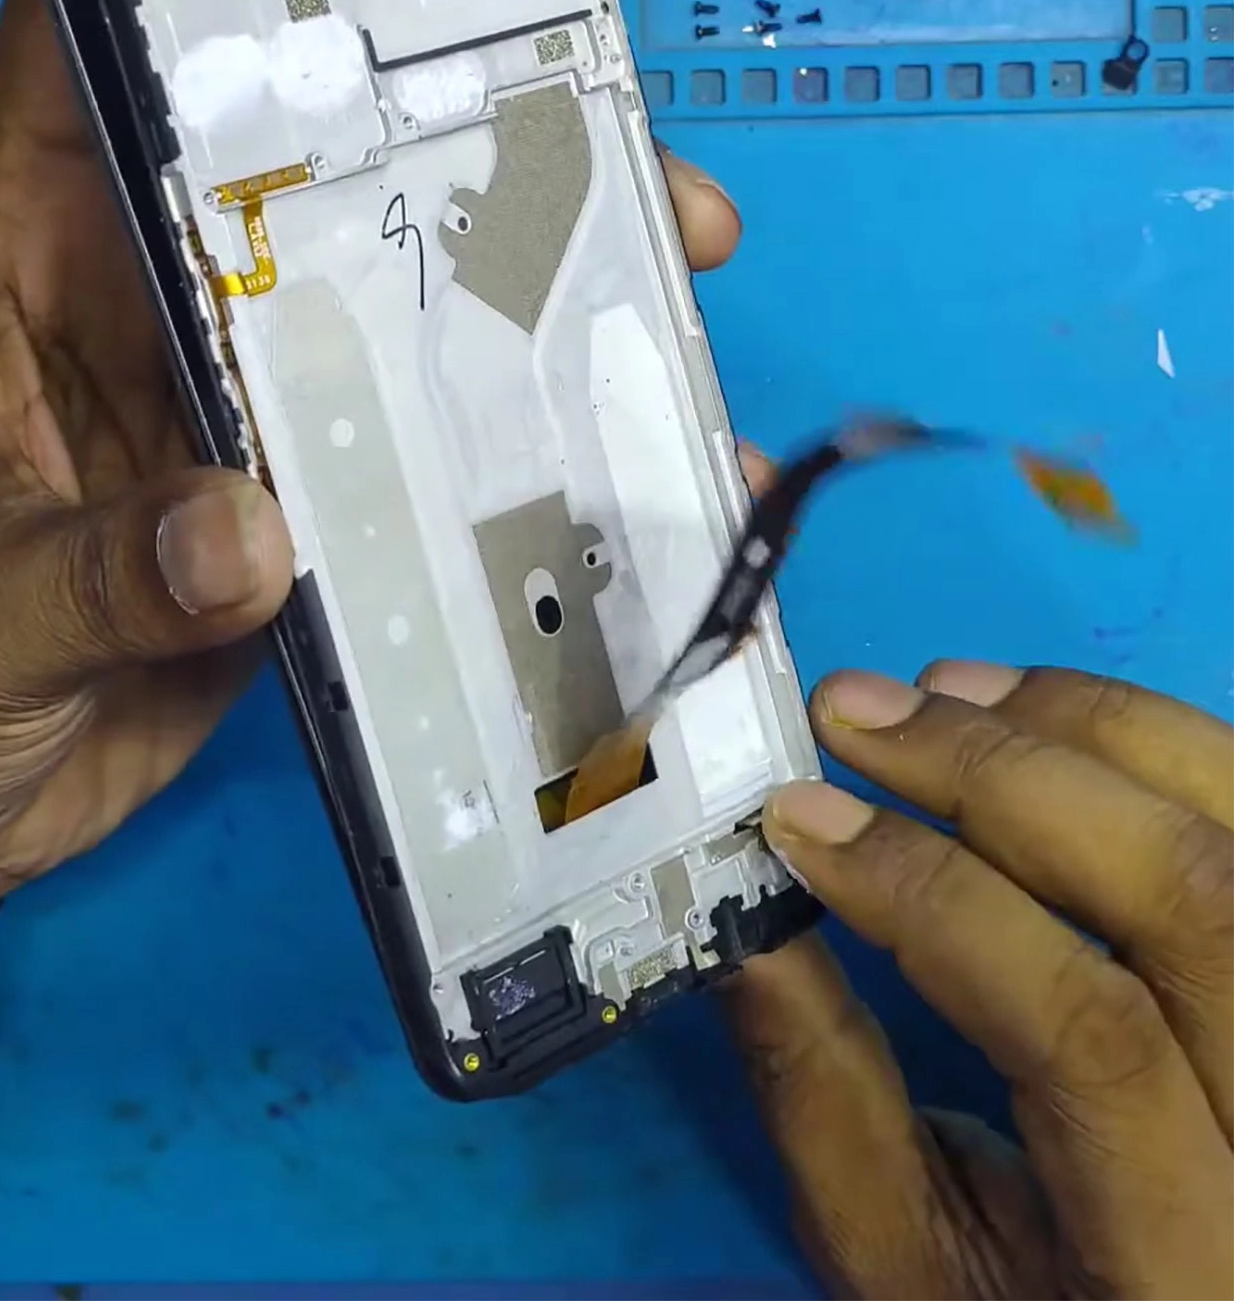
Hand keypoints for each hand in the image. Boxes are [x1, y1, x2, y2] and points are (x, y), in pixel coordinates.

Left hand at [0, 0, 744, 922]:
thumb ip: (95, 571)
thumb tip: (254, 530)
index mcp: (31, 269)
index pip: (97, 68)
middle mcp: (146, 314)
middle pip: (298, 183)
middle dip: (441, 148)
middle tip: (595, 165)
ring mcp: (231, 413)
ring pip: (376, 316)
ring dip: (498, 302)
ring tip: (642, 301)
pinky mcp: (290, 514)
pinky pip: (400, 461)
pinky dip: (488, 460)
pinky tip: (587, 464)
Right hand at [723, 659, 1231, 1297]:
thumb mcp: (905, 1258)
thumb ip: (824, 1096)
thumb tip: (746, 912)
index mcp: (1187, 1253)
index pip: (1086, 1034)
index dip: (932, 896)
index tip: (797, 817)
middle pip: (1193, 901)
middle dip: (1003, 773)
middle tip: (859, 713)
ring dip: (1091, 728)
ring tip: (946, 690)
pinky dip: (1158, 742)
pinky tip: (1054, 720)